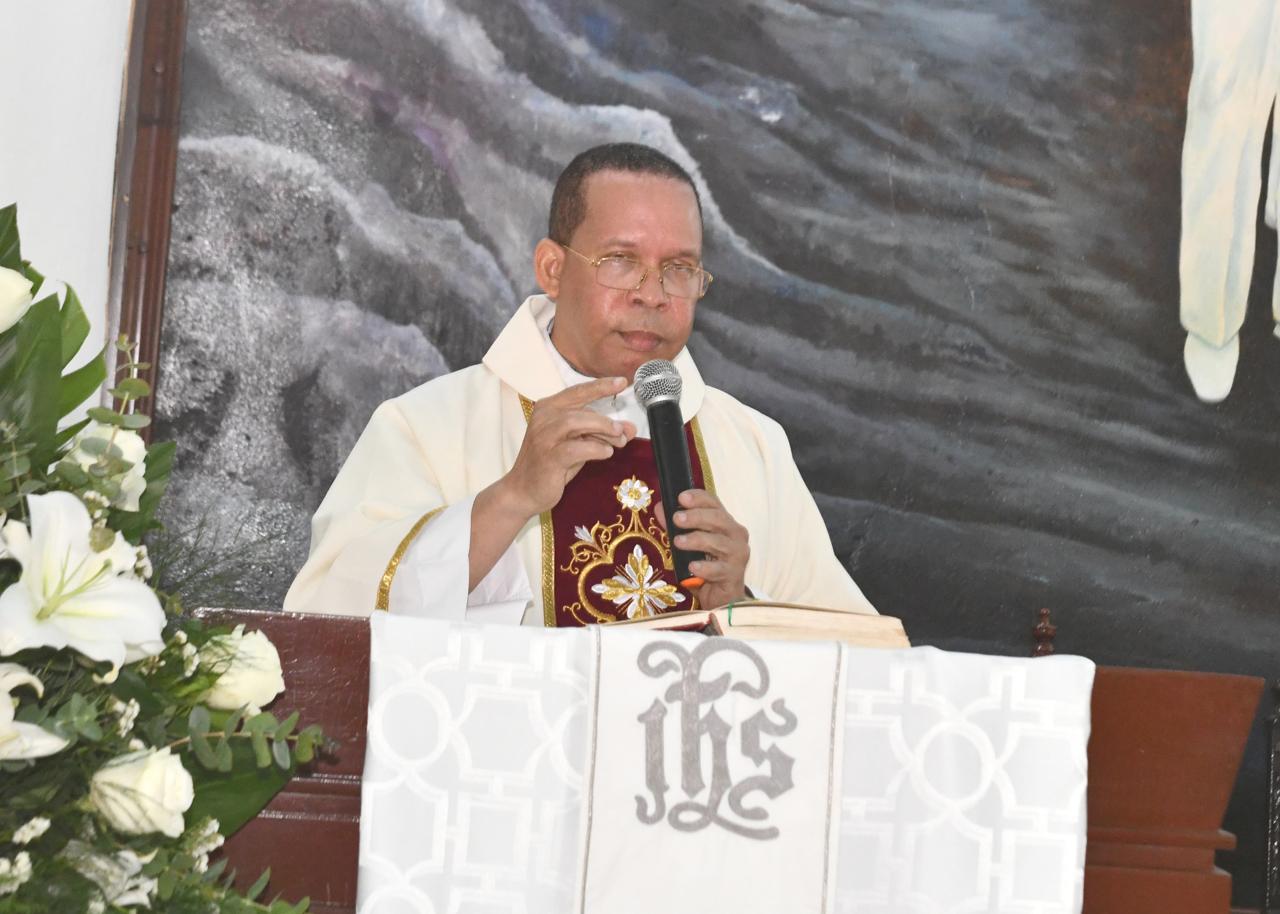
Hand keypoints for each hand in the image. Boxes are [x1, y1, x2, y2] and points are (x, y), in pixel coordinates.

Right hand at [495, 376, 636, 519]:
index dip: (601, 386)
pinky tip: (606, 453)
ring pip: (576, 422)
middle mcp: (543, 418)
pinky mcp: (548, 458)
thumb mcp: (578, 444)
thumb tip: (628, 429)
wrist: (523, 491)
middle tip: (623, 431)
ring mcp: (544, 437)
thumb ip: (600, 434)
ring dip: (602, 429)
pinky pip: (575, 448)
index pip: (578, 391)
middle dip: (606, 419)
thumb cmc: (551, 465)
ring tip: (617, 440)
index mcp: (548, 408)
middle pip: (580, 408)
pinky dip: (595, 449)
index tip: (622, 382)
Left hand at [655, 489, 749, 609]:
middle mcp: (736, 535)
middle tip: (677, 519)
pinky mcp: (734, 575)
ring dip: (697, 540)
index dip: (698, 498)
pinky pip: (719, 569)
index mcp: (725, 523)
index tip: (681, 497)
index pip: (714, 504)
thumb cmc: (706, 568)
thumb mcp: (688, 546)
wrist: (722, 599)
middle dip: (696, 517)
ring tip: (678, 542)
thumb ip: (675, 527)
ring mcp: (738, 555)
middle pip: (718, 519)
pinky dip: (705, 567)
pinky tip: (692, 567)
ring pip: (719, 542)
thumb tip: (659, 508)